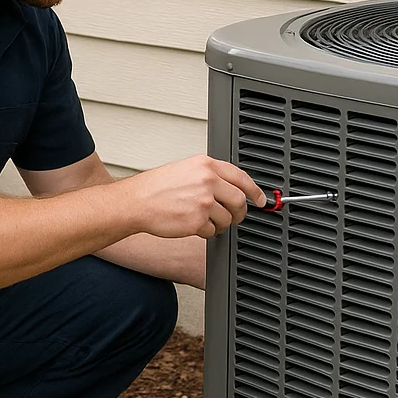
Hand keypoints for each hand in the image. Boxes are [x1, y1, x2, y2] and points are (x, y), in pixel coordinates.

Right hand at [119, 155, 265, 238]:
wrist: (136, 202)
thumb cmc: (156, 187)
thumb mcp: (186, 169)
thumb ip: (210, 175)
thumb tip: (231, 187)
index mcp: (206, 165)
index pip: (242, 177)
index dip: (255, 191)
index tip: (260, 199)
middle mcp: (207, 181)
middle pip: (240, 200)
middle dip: (239, 212)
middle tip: (233, 216)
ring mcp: (203, 202)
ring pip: (227, 219)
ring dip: (220, 224)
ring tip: (204, 220)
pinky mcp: (197, 221)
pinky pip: (212, 231)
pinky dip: (205, 232)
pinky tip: (192, 224)